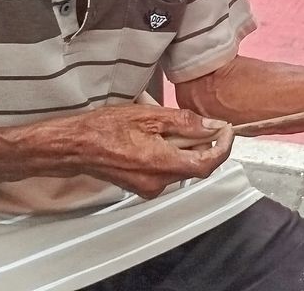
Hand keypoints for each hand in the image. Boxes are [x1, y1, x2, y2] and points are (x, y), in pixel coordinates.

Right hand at [75, 105, 232, 198]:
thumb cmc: (105, 128)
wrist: (75, 147)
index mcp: (162, 163)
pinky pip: (166, 170)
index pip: (207, 163)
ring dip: (183, 147)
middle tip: (196, 122)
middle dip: (201, 143)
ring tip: (166, 125)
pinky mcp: (141, 186)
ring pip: (181, 166)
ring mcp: (149, 187)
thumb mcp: (148, 116)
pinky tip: (155, 136)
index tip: (228, 130)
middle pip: (195, 165)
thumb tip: (212, 127)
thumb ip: (184, 122)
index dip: (223, 147)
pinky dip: (169, 153)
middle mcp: (158, 182)